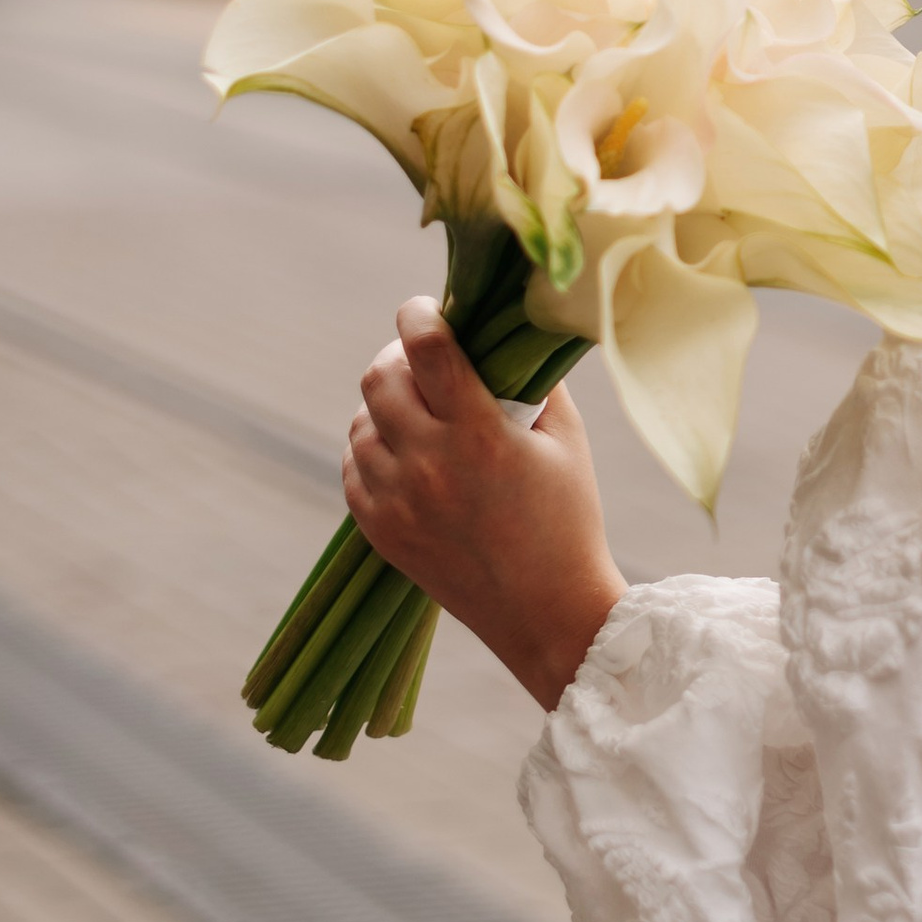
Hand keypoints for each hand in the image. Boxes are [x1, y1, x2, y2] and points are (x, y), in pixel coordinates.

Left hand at [344, 297, 626, 711]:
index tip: (424, 308)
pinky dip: (372, 451)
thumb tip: (509, 334)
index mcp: (480, 434)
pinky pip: (353, 468)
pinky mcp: (379, 531)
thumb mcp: (566, 440)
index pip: (427, 348)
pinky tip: (404, 454)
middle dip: (396, 356)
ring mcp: (397, 500)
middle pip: (379, 378)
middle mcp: (429, 464)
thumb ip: (536, 381)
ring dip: (384, 407)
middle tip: (419, 359)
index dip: (419, 314)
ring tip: (417, 413)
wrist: (546, 612)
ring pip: (360, 423)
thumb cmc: (568, 520)